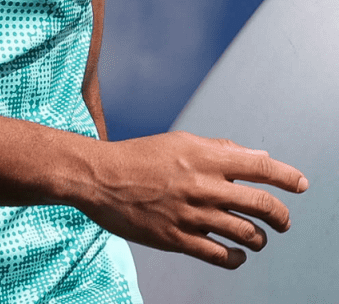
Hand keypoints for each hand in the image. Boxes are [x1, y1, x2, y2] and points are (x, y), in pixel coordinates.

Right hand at [82, 131, 307, 268]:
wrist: (100, 178)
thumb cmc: (140, 156)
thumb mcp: (179, 141)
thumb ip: (219, 149)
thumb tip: (256, 157)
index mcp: (204, 156)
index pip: (259, 167)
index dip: (286, 176)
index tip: (301, 184)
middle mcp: (202, 185)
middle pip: (261, 204)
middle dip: (281, 216)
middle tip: (284, 221)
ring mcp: (191, 214)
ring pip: (246, 233)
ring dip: (260, 238)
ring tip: (259, 238)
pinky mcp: (177, 239)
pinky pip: (221, 256)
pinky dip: (237, 258)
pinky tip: (237, 255)